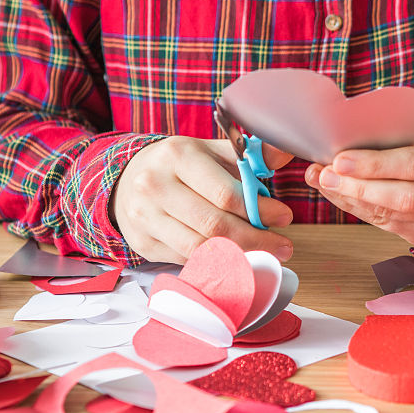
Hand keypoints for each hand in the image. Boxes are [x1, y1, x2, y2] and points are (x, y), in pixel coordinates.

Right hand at [112, 136, 294, 263]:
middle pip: (215, 225)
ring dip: (240, 255)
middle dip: (256, 239)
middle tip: (282, 245)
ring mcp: (145, 217)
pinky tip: (235, 258)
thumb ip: (250, 155)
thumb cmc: (181, 166)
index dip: (259, 210)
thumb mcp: (212, 151)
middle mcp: (155, 186)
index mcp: (178, 156)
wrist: (129, 180)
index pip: (225, 193)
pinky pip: (187, 259)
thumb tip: (284, 153)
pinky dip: (215, 261)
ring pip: (201, 248)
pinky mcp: (143, 243)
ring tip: (265, 253)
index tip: (284, 217)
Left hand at [304, 123, 413, 244]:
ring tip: (323, 181)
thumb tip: (337, 137)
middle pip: (406, 197)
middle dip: (360, 187)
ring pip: (393, 215)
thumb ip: (389, 134)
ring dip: (351, 199)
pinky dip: (356, 208)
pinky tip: (337, 193)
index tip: (340, 160)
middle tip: (326, 175)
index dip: (376, 165)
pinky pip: (385, 224)